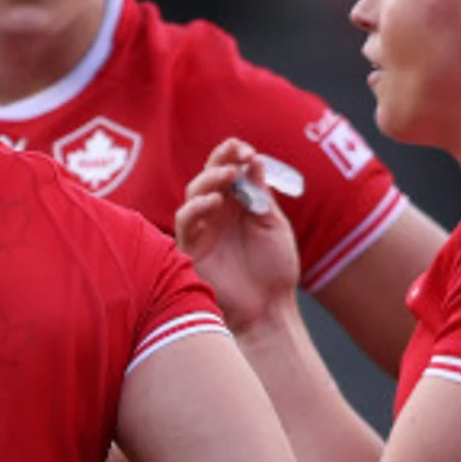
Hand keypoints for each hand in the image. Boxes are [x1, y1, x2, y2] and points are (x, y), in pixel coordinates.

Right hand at [171, 139, 303, 330]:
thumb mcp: (273, 225)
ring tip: (228, 176)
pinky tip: (213, 202)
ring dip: (208, 180)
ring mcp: (203, 230)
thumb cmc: (275, 271)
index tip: (247, 151)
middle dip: (220, 161)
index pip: (229, 171)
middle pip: (209, 177)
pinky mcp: (191, 249)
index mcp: (238, 206)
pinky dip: (196, 208)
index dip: (233, 156)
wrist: (269, 310)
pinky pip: (185, 222)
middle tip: (236, 154)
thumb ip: (261, 195)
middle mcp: (217, 214)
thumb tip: (254, 160)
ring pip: (193, 194)